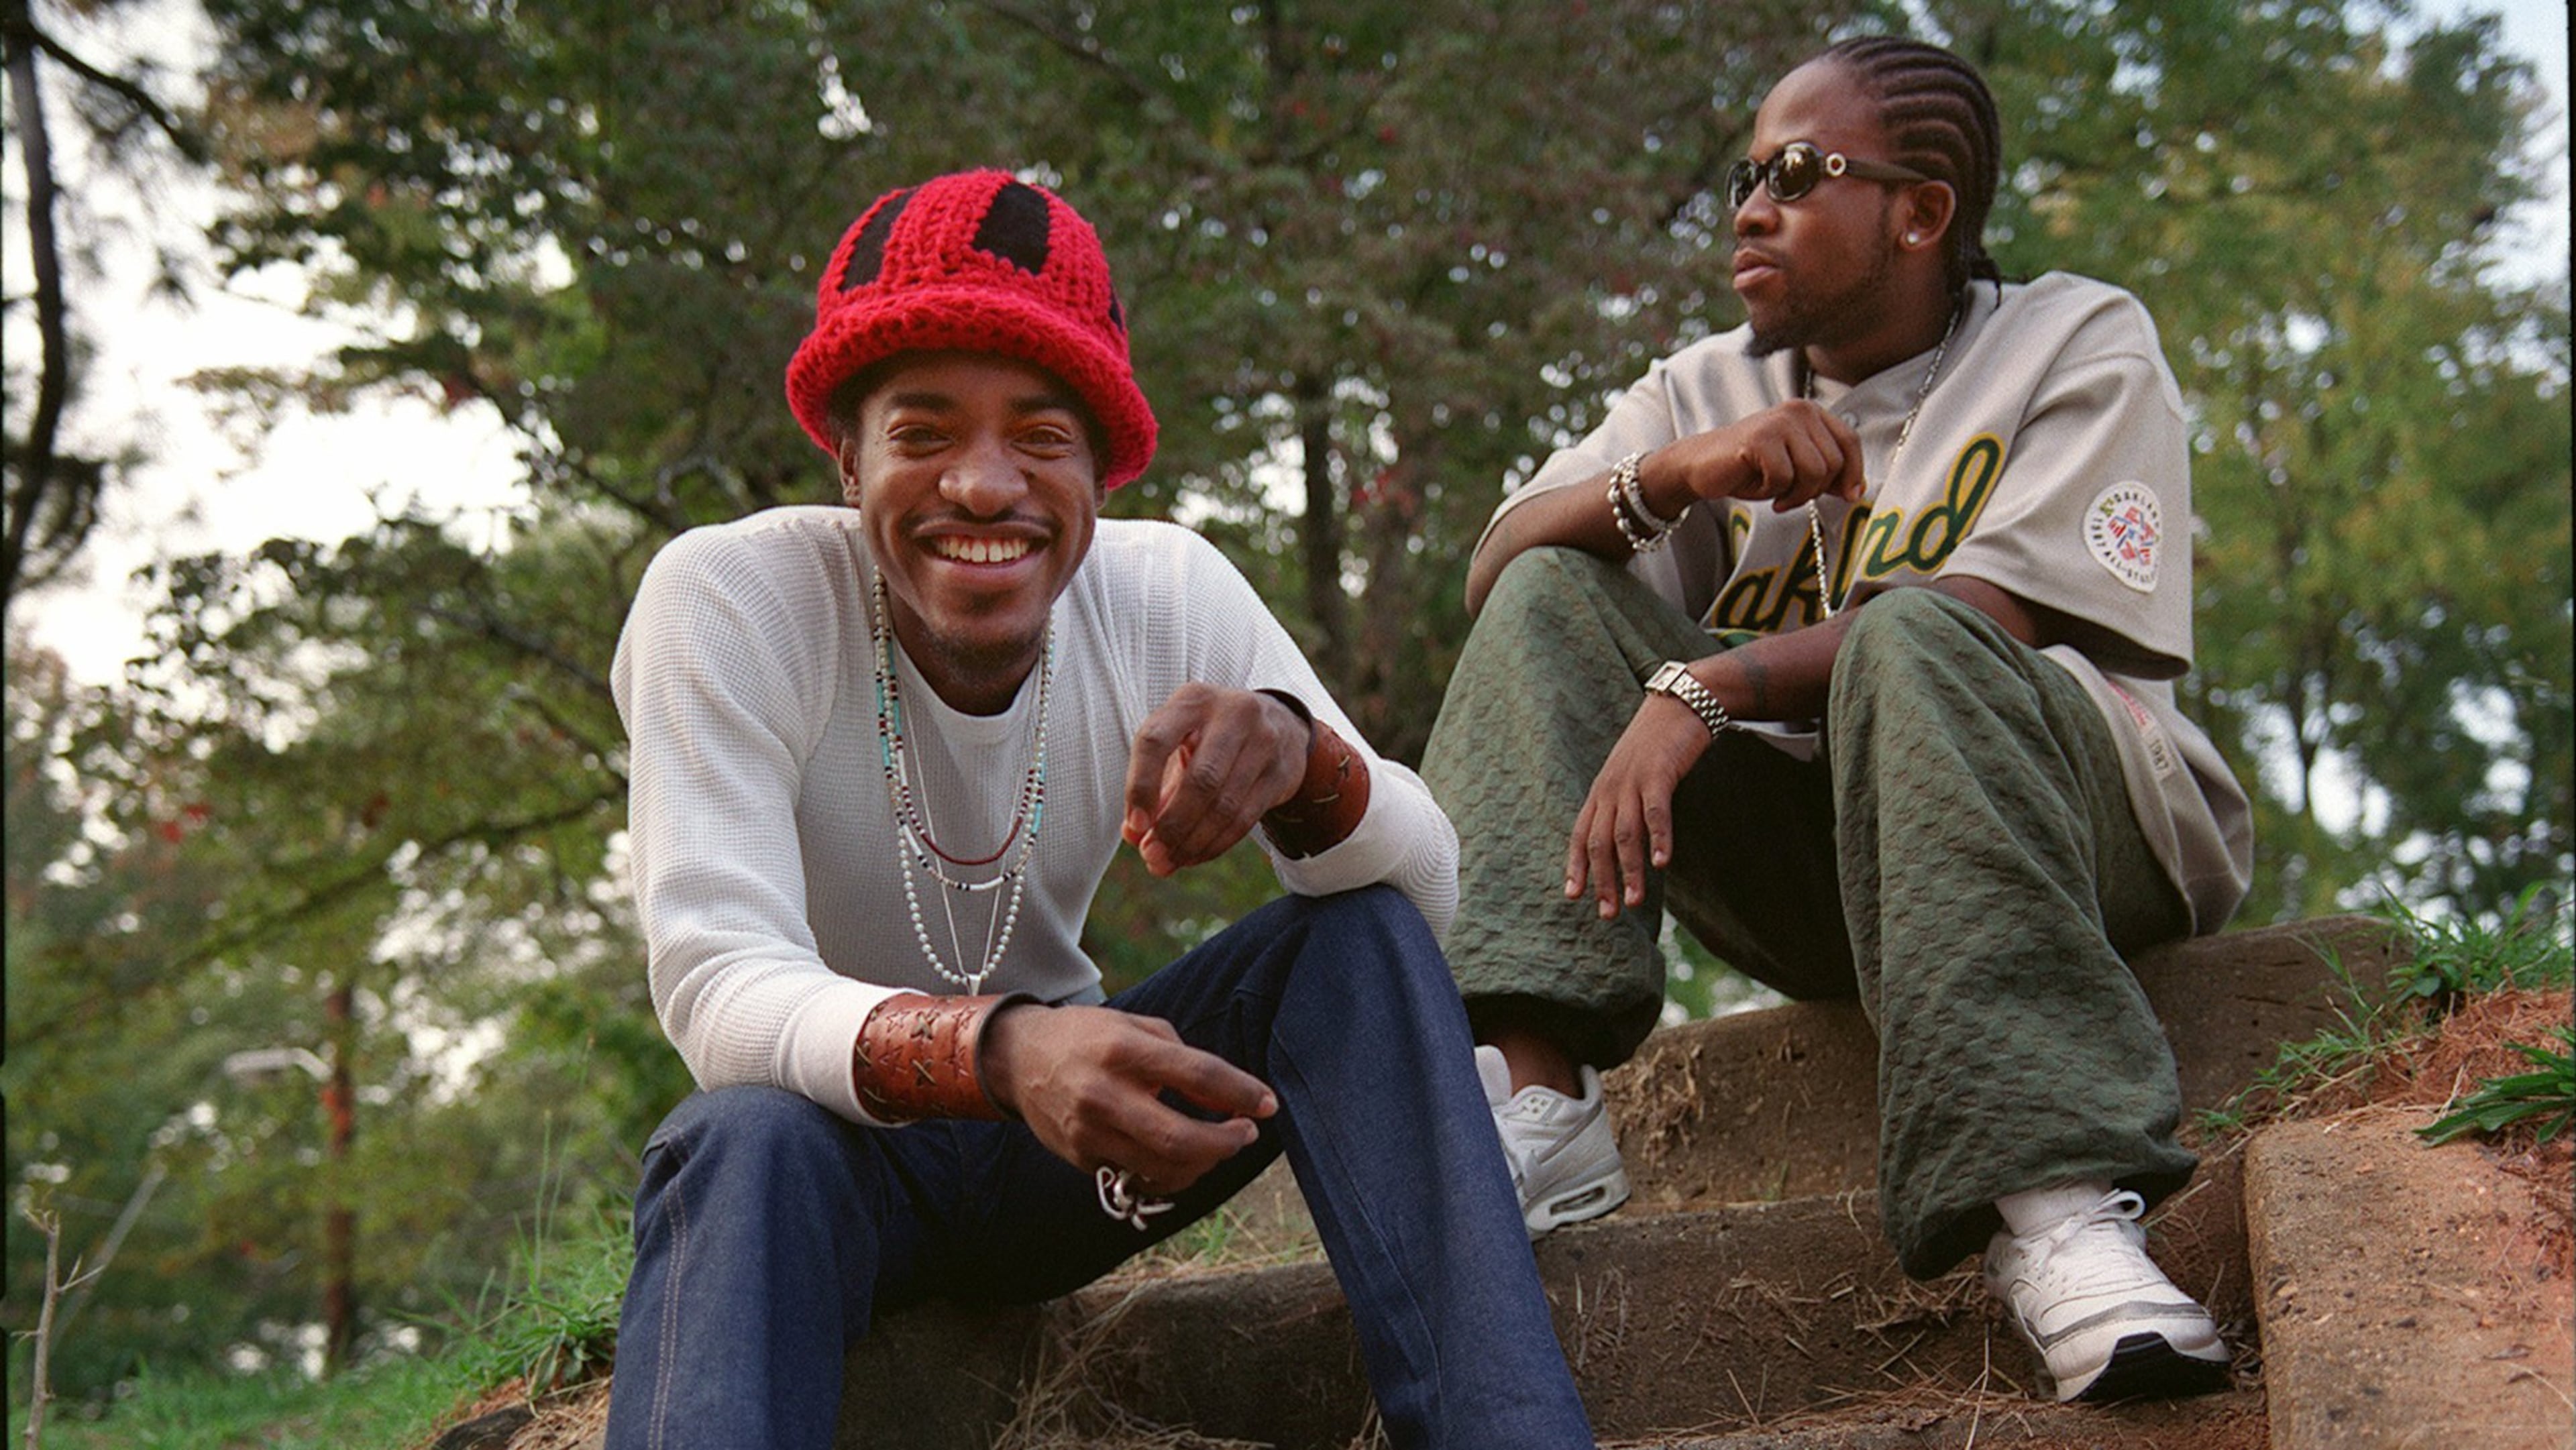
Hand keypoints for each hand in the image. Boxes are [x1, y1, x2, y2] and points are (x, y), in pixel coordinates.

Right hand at [979, 1002, 1275, 1193]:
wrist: (1017, 1060)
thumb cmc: (1090, 1039)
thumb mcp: (1139, 1031)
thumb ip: (1187, 1062)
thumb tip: (1232, 1099)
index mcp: (1123, 1049)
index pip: (1197, 1074)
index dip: (1241, 1093)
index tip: (1268, 1104)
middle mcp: (1103, 1094)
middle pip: (1181, 1138)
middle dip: (1226, 1143)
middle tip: (1246, 1133)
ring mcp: (1089, 1132)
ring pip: (1163, 1169)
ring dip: (1203, 1163)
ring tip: (1216, 1145)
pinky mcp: (1081, 1158)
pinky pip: (1139, 1176)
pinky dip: (1169, 1173)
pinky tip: (1180, 1157)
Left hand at [1122, 684, 1308, 875]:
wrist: (1278, 723)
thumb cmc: (1210, 736)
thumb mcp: (1179, 743)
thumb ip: (1153, 785)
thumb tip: (1133, 836)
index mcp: (1192, 700)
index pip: (1156, 741)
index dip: (1140, 787)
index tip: (1135, 826)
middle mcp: (1232, 714)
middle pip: (1199, 780)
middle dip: (1171, 826)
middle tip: (1151, 856)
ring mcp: (1264, 741)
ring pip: (1224, 806)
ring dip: (1192, 843)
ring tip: (1169, 863)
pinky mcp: (1282, 772)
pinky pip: (1245, 819)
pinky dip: (1215, 844)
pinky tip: (1194, 855)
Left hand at [1565, 692, 1713, 918]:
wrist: (1678, 704)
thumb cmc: (1657, 746)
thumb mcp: (1632, 776)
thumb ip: (1625, 806)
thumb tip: (1627, 842)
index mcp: (1602, 791)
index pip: (1581, 835)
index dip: (1576, 866)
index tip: (1573, 896)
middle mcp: (1610, 788)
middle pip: (1599, 842)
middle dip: (1603, 880)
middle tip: (1609, 914)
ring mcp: (1632, 781)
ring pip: (1625, 834)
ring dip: (1630, 870)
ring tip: (1634, 901)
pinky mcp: (1658, 773)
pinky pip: (1655, 812)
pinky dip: (1658, 839)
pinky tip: (1662, 864)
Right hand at [1655, 400, 1865, 512]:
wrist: (1700, 464)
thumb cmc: (1750, 467)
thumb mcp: (1796, 468)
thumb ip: (1826, 472)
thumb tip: (1857, 490)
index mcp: (1811, 412)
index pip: (1850, 442)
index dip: (1853, 473)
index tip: (1847, 496)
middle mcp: (1799, 410)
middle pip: (1833, 462)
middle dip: (1815, 490)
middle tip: (1791, 496)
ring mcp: (1779, 422)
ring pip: (1814, 472)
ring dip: (1795, 494)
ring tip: (1775, 492)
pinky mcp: (1760, 438)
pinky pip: (1784, 477)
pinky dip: (1772, 491)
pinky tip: (1758, 486)